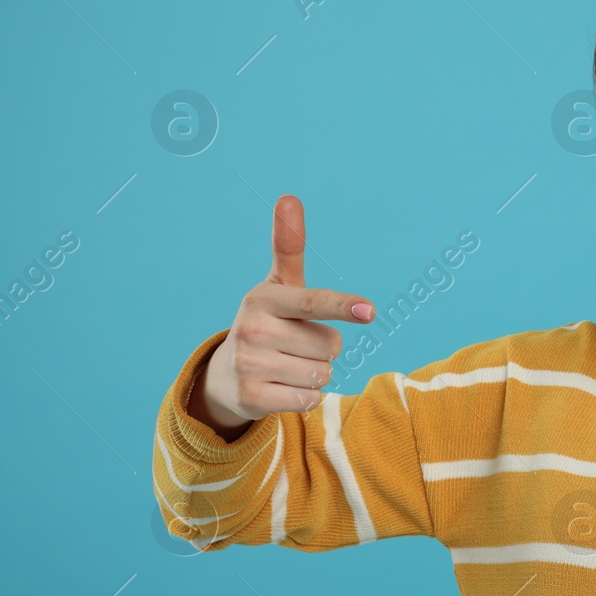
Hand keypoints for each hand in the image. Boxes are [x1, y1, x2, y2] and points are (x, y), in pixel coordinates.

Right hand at [190, 195, 375, 437]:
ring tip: (289, 366)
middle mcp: (252, 329)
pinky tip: (283, 387)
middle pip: (330, 344)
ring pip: (323, 373)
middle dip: (325, 348)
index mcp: (263, 298)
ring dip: (316, 373)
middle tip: (296, 345)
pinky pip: (309, 399)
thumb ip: (289, 246)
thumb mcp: (278, 286)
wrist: (226, 375)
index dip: (342, 305)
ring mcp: (249, 364)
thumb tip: (288, 197)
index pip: (312, 302)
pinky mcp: (251, 398)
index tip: (369, 310)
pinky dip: (306, 396)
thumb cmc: (267, 323)